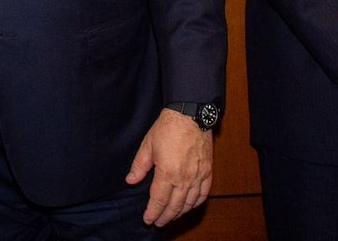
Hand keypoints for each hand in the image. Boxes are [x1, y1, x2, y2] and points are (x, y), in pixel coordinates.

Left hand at [125, 108, 212, 226]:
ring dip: (179, 213)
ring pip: (189, 203)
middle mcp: (184, 179)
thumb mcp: (148, 145)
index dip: (153, 212)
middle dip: (165, 217)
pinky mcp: (207, 172)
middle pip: (174, 206)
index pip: (159, 200)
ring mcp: (198, 176)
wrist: (190, 115)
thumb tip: (130, 181)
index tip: (148, 219)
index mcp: (168, 173)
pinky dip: (196, 204)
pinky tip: (189, 206)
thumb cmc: (168, 128)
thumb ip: (139, 166)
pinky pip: (203, 194)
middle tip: (158, 222)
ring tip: (171, 217)